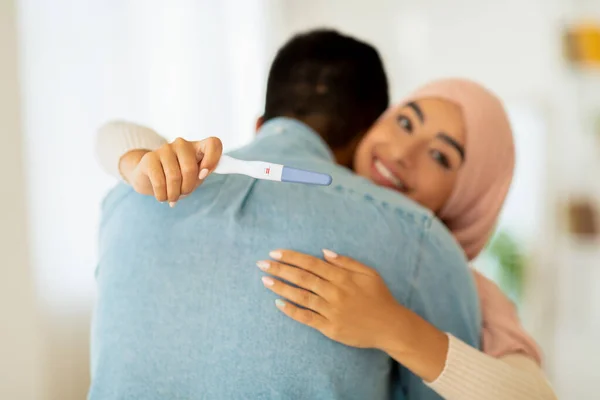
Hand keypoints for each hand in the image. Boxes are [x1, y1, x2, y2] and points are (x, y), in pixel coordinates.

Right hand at [119, 137, 222, 205]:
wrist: (150, 177)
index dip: (212, 160)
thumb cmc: (178, 179)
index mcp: (198, 147)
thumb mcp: (194, 178)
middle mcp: (182, 144)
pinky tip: (162, 197)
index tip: (204, 175)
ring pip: (174, 177)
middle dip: (187, 188)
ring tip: (172, 198)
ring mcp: (165, 149)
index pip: (213, 143)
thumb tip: (203, 173)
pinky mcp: (150, 158)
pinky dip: (162, 195)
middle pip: (190, 168)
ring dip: (174, 194)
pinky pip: (159, 181)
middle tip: (183, 194)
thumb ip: (202, 174)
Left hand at [258, 249, 449, 381]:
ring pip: (301, 296)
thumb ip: (346, 262)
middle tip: (261, 264)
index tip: (275, 253)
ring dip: (282, 288)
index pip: (311, 263)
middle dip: (280, 269)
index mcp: (342, 277)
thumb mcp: (368, 273)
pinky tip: (279, 304)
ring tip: (265, 280)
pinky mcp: (330, 328)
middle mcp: (334, 292)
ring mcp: (331, 311)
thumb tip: (323, 252)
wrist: (390, 326)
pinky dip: (292, 311)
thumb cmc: (379, 297)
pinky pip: (307, 318)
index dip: (292, 257)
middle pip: (302, 278)